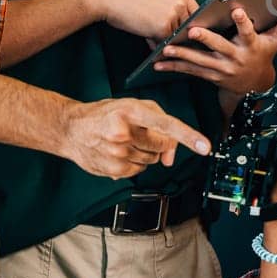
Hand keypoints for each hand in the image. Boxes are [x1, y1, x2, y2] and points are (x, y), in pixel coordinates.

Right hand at [58, 97, 210, 178]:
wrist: (71, 129)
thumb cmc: (106, 114)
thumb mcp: (133, 106)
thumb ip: (161, 124)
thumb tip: (170, 159)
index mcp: (131, 111)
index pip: (166, 124)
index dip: (188, 136)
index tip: (205, 147)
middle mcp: (123, 132)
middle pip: (162, 146)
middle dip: (158, 142)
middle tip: (141, 134)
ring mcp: (117, 153)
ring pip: (152, 160)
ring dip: (145, 153)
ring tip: (125, 142)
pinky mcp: (113, 170)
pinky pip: (139, 171)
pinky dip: (134, 163)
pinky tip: (118, 152)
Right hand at [89, 0, 197, 41]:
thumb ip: (172, 8)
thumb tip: (182, 30)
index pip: (196, 13)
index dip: (189, 25)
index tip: (184, 33)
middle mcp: (181, 1)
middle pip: (188, 27)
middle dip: (176, 35)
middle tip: (162, 36)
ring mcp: (174, 14)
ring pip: (176, 36)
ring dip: (164, 40)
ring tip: (148, 33)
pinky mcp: (163, 27)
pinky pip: (164, 43)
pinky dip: (155, 44)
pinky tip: (145, 37)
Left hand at [153, 4, 276, 94]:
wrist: (254, 87)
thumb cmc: (264, 56)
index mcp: (251, 47)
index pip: (248, 33)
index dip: (243, 23)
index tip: (237, 11)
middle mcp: (235, 59)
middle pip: (219, 47)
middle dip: (206, 40)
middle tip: (193, 31)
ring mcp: (221, 69)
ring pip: (200, 61)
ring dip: (182, 55)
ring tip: (167, 48)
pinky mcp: (209, 76)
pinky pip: (189, 71)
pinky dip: (173, 66)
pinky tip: (158, 62)